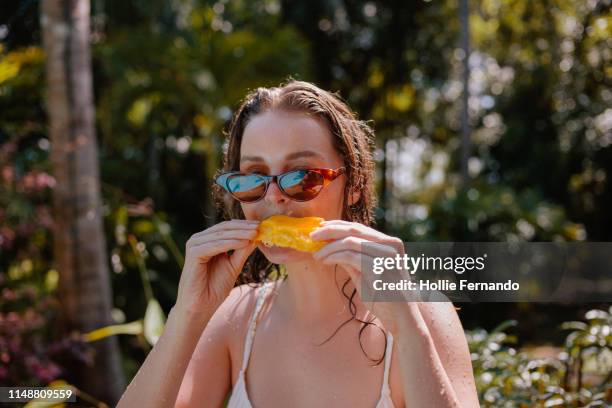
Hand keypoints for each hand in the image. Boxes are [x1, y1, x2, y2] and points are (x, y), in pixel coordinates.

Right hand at [174, 219, 259, 315]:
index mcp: (206, 240)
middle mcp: (198, 240)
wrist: (200, 307)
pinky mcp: (193, 253)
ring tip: (255, 233)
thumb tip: (257, 236)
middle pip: (224, 228)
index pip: (227, 227)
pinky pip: (214, 245)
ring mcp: (194, 245)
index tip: (261, 225)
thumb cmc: (214, 288)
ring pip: (221, 235)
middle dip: (243, 227)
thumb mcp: (234, 266)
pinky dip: (230, 243)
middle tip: (260, 226)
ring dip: (240, 233)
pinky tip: (244, 242)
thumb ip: (242, 251)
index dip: (244, 225)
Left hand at [310, 220, 410, 334]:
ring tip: (317, 254)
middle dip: (329, 231)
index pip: (359, 227)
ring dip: (329, 247)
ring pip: (350, 241)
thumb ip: (352, 257)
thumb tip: (329, 245)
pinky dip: (334, 257)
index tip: (319, 228)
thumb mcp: (365, 272)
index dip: (336, 225)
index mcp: (389, 242)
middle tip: (311, 236)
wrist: (402, 318)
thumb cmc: (384, 296)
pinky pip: (351, 257)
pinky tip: (325, 261)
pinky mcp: (380, 268)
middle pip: (354, 229)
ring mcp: (387, 255)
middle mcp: (391, 244)